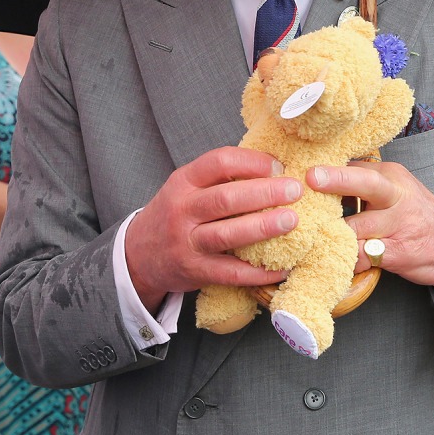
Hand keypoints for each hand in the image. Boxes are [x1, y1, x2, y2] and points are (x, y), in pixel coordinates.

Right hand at [125, 147, 301, 312]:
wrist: (138, 255)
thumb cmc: (174, 214)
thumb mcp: (186, 186)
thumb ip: (220, 177)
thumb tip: (274, 167)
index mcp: (183, 181)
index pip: (218, 162)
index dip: (251, 162)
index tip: (278, 166)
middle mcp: (182, 210)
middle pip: (226, 198)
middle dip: (265, 193)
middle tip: (295, 190)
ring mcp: (187, 243)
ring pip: (227, 234)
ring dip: (263, 227)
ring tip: (292, 221)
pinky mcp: (195, 272)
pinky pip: (231, 272)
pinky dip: (259, 271)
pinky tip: (283, 267)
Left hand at [307, 161, 433, 289]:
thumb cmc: (418, 216)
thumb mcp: (397, 190)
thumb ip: (363, 184)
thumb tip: (317, 179)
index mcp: (392, 176)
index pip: (356, 166)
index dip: (328, 168)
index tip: (303, 165)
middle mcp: (397, 195)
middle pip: (364, 183)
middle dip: (336, 179)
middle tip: (309, 177)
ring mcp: (399, 224)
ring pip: (355, 227)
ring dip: (329, 235)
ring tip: (308, 238)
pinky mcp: (399, 252)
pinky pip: (362, 256)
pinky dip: (344, 260)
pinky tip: (332, 261)